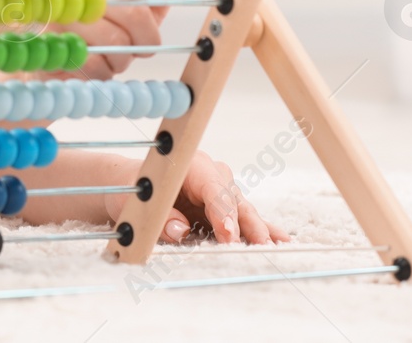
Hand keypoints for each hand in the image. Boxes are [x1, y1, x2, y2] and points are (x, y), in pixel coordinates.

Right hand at [56, 0, 202, 78]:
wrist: (60, 52)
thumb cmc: (107, 24)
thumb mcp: (138, 0)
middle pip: (136, 15)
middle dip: (148, 38)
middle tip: (145, 43)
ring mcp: (67, 14)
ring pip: (119, 44)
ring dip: (125, 57)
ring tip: (113, 51)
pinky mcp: (59, 43)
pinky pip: (101, 65)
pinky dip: (106, 70)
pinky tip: (97, 61)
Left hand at [104, 151, 288, 244]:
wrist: (130, 186)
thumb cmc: (132, 189)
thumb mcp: (137, 201)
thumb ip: (159, 216)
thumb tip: (179, 229)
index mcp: (190, 165)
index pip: (212, 189)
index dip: (222, 212)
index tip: (228, 234)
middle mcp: (211, 175)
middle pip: (233, 200)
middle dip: (247, 224)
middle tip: (259, 246)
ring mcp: (221, 191)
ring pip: (244, 211)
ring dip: (258, 229)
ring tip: (277, 247)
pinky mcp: (224, 208)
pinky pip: (244, 219)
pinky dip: (262, 229)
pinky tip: (282, 240)